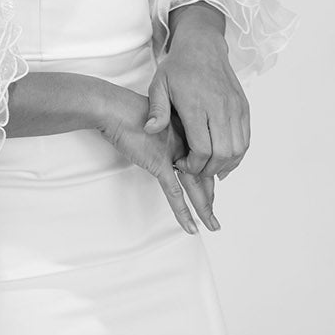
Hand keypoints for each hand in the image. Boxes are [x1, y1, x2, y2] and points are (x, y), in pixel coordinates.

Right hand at [95, 81, 216, 234]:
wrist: (118, 108)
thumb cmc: (129, 113)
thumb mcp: (153, 125)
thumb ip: (162, 137)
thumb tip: (162, 147)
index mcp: (186, 134)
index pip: (203, 161)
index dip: (209, 177)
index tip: (212, 191)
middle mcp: (185, 145)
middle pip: (204, 176)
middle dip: (210, 197)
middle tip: (217, 215)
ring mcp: (174, 156)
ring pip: (195, 188)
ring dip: (205, 209)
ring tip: (213, 226)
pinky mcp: (161, 165)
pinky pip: (175, 195)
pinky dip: (184, 212)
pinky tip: (191, 226)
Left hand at [148, 3, 249, 191]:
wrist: (203, 46)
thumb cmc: (179, 66)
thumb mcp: (159, 84)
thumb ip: (156, 109)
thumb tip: (150, 130)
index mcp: (197, 105)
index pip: (202, 149)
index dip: (193, 165)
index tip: (181, 164)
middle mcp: (220, 107)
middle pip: (222, 154)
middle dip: (208, 169)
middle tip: (194, 168)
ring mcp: (235, 108)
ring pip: (238, 149)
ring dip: (224, 164)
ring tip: (208, 165)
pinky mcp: (243, 107)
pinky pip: (246, 139)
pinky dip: (237, 154)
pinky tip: (223, 157)